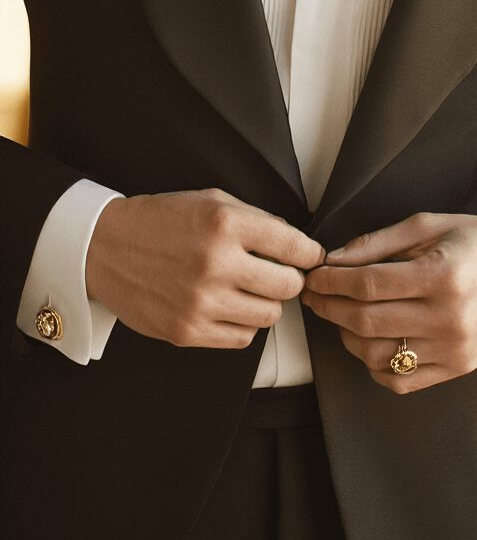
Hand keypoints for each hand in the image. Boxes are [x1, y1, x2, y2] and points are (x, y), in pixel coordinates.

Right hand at [86, 188, 323, 348]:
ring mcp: (201, 302)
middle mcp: (216, 264)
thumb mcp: (210, 200)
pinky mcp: (187, 331)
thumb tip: (295, 243)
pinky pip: (242, 339)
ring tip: (248, 291)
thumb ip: (256, 219)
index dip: (310, 254)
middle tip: (278, 275)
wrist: (103, 247)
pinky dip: (243, 325)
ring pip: (269, 316)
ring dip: (266, 304)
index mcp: (225, 225)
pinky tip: (229, 307)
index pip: (294, 247)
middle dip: (290, 280)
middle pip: (288, 287)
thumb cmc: (158, 222)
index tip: (310, 257)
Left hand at [302, 213, 476, 392]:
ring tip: (341, 317)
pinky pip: (402, 380)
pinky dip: (375, 367)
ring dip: (347, 337)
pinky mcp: (459, 367)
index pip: (366, 285)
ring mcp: (455, 348)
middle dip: (329, 308)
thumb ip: (379, 242)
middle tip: (314, 296)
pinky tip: (370, 343)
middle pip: (366, 321)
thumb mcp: (431, 225)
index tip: (314, 276)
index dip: (330, 282)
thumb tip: (334, 259)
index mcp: (441, 275)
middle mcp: (449, 317)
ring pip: (377, 356)